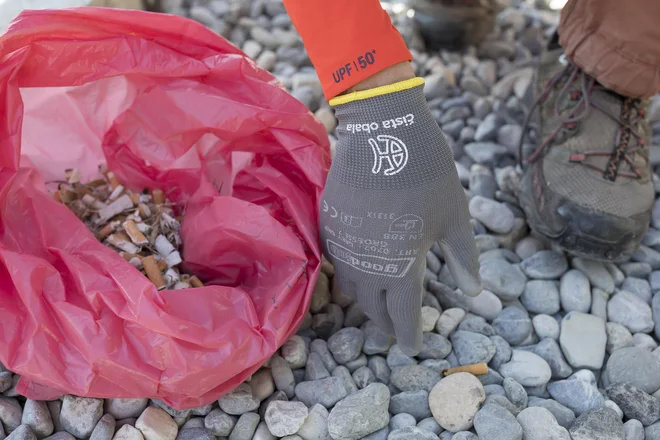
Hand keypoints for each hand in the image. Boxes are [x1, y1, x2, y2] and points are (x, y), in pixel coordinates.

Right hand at [321, 73, 481, 355]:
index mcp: (401, 268)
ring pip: (351, 289)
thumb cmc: (427, 174)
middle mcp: (367, 266)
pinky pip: (338, 262)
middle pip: (373, 309)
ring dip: (366, 300)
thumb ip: (463, 258)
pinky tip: (361, 267)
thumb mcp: (454, 217)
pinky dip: (351, 273)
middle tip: (397, 327)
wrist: (382, 131)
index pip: (403, 315)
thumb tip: (474, 293)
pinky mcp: (329, 227)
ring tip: (379, 301)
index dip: (409, 334)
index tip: (412, 346)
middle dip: (386, 322)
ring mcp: (343, 247)